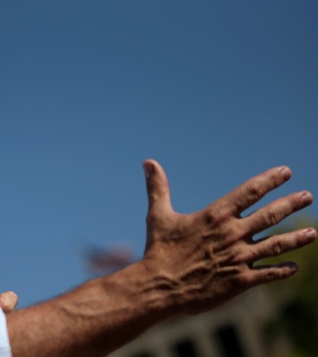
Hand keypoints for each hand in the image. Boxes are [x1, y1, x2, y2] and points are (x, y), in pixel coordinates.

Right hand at [140, 159, 315, 314]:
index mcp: (216, 216)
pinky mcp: (240, 281)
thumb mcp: (158, 216)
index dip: (270, 180)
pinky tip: (294, 267)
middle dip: (291, 204)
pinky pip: (269, 274)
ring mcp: (239, 258)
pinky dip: (283, 270)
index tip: (286, 172)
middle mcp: (233, 234)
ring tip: (313, 233)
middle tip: (307, 196)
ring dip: (297, 238)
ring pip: (276, 245)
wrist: (160, 287)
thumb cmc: (159, 250)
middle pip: (270, 215)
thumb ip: (158, 188)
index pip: (250, 192)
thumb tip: (149, 162)